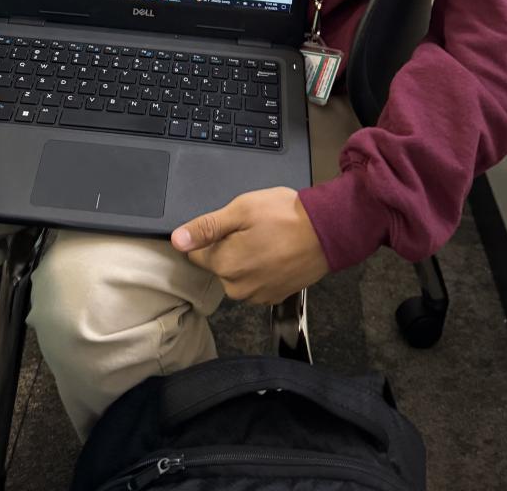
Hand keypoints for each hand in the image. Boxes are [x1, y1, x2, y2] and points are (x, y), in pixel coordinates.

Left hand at [172, 187, 329, 304]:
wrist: (328, 231)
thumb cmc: (285, 216)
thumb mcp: (242, 210)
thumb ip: (206, 227)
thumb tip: (177, 240)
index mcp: (224, 265)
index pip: (196, 253)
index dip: (210, 235)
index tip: (230, 224)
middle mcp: (237, 288)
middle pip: (217, 265)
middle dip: (229, 247)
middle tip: (253, 228)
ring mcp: (257, 296)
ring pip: (237, 274)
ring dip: (245, 259)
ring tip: (267, 238)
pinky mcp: (275, 296)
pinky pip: (255, 282)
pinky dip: (261, 269)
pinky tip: (276, 252)